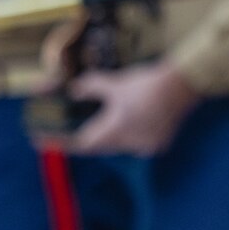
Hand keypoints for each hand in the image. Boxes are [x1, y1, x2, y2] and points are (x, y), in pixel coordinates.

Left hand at [69, 62, 197, 155]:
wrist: (183, 86)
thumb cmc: (146, 85)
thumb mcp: (116, 83)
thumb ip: (91, 87)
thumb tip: (74, 90)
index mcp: (114, 132)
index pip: (82, 143)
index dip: (63, 142)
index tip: (46, 141)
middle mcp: (129, 144)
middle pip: (101, 146)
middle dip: (89, 137)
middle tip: (76, 128)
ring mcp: (146, 146)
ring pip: (120, 145)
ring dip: (112, 136)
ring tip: (107, 122)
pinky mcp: (160, 143)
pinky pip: (138, 144)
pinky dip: (131, 135)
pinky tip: (133, 123)